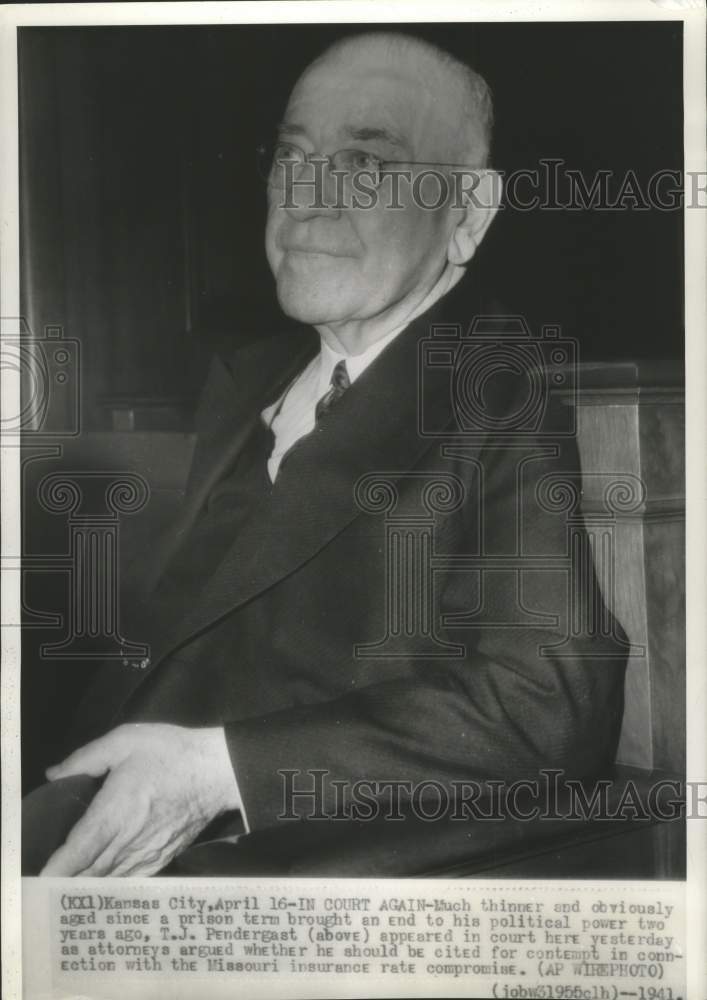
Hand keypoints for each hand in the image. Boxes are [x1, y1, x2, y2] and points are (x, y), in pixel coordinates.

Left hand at [40, 723, 240, 876]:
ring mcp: (146, 854)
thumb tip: (54, 774)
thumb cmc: (170, 753)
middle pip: (87, 873)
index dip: (55, 869)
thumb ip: (85, 758)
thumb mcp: (124, 741)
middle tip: (43, 881)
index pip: (77, 852)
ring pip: (107, 881)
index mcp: (115, 812)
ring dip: (84, 885)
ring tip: (64, 885)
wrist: (217, 771)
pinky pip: (129, 881)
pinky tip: (100, 883)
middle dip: (63, 881)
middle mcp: (128, 841)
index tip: (38, 878)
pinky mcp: (161, 858)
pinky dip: (110, 886)